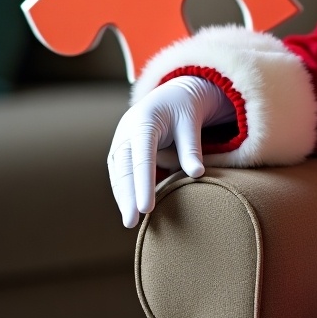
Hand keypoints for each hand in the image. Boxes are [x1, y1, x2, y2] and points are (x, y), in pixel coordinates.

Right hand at [108, 75, 234, 228]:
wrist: (171, 94)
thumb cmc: (183, 108)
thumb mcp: (191, 122)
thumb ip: (191, 148)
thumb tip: (198, 174)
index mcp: (144, 121)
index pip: (142, 157)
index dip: (143, 184)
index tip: (145, 208)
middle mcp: (126, 131)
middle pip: (124, 167)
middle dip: (126, 196)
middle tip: (132, 223)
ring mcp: (121, 140)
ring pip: (118, 172)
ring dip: (122, 196)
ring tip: (130, 222)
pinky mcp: (122, 150)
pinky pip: (120, 172)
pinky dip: (124, 190)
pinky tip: (130, 208)